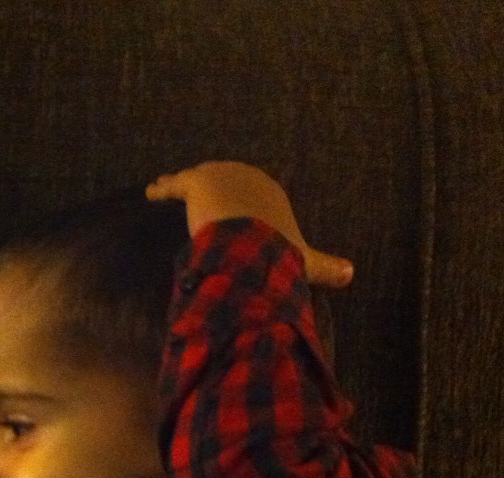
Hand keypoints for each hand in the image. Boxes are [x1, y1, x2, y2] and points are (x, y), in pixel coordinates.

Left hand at [146, 161, 353, 288]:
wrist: (253, 240)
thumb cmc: (278, 251)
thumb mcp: (303, 261)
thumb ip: (325, 267)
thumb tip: (352, 274)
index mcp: (271, 194)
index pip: (255, 197)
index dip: (244, 206)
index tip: (235, 217)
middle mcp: (248, 178)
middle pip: (227, 184)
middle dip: (217, 193)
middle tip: (204, 206)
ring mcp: (221, 176)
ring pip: (201, 180)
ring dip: (188, 187)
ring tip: (176, 193)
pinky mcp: (196, 183)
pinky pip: (176, 183)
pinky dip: (164, 187)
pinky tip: (151, 193)